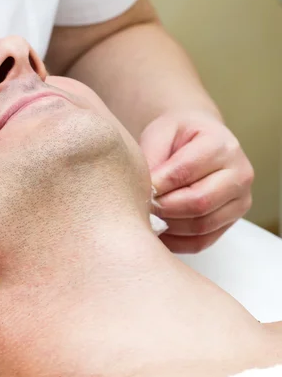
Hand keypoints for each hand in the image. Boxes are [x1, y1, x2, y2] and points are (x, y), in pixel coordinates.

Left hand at [140, 110, 253, 252]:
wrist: (196, 139)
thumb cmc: (175, 136)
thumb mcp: (160, 134)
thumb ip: (151, 158)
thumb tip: (146, 192)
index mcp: (221, 146)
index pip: (186, 172)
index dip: (158, 185)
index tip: (138, 189)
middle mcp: (239, 174)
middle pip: (199, 203)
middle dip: (163, 208)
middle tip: (140, 207)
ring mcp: (239, 200)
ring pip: (201, 226)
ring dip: (168, 227)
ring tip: (146, 218)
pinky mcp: (230, 221)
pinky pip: (202, 241)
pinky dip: (176, 242)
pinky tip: (157, 232)